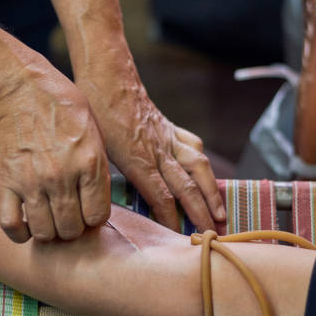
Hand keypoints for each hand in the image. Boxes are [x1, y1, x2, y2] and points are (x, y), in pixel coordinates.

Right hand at [0, 60, 110, 241]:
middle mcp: (62, 176)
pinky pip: (11, 224)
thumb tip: (97, 205)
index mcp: (89, 163)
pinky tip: (28, 226)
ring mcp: (32, 181)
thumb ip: (98, 171)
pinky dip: (20, 234)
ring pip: (45, 233)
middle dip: (74, 228)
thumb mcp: (95, 133)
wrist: (21, 88)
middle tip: (70, 215)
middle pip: (72, 230)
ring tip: (51, 218)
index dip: (95, 217)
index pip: (98, 216)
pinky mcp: (6, 182)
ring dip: (50, 231)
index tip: (88, 209)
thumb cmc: (63, 107)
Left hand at [76, 56, 225, 232]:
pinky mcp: (170, 128)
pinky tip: (206, 173)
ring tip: (221, 212)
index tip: (179, 237)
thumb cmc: (95, 114)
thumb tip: (102, 202)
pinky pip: (192, 146)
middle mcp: (158, 150)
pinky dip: (203, 163)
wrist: (108, 79)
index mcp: (137, 158)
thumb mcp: (94, 149)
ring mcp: (167, 138)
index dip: (172, 218)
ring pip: (199, 167)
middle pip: (187, 185)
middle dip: (203, 211)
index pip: (162, 196)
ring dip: (212, 192)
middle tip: (214, 232)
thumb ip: (104, 177)